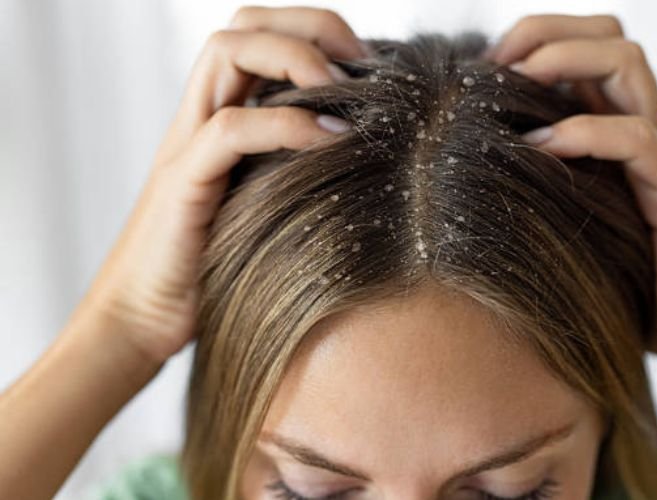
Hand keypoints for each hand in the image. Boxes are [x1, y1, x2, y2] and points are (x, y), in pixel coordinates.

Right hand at [79, 6, 363, 363]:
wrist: (144, 320)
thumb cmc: (215, 269)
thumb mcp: (266, 205)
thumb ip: (294, 169)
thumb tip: (367, 154)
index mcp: (220, 116)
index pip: (258, 34)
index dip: (316, 29)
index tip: (370, 63)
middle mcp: (199, 118)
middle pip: (242, 24)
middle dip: (310, 26)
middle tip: (363, 64)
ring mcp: (186, 146)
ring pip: (226, 53)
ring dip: (297, 58)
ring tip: (348, 92)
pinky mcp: (184, 184)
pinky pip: (230, 129)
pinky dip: (288, 124)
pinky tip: (333, 141)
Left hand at [482, 14, 656, 384]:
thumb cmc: (629, 288)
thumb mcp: (572, 226)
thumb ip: (542, 191)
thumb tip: (463, 176)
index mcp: (616, 135)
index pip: (589, 50)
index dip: (537, 40)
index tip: (484, 68)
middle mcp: (642, 134)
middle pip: (610, 40)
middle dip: (547, 34)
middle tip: (496, 66)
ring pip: (627, 68)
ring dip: (562, 63)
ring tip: (513, 87)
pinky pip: (638, 141)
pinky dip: (586, 133)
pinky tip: (540, 149)